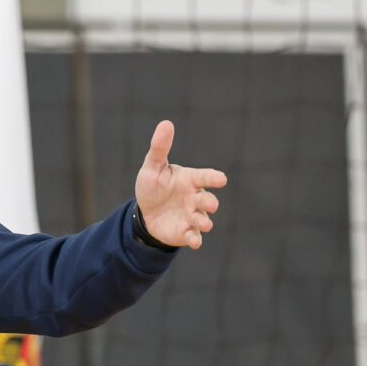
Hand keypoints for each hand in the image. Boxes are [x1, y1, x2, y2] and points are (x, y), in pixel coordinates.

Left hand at [135, 120, 226, 250]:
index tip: (221, 179)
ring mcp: (192, 216)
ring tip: (204, 223)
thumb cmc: (153, 186)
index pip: (204, 177)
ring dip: (204, 222)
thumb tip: (166, 123)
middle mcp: (194, 198)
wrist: (145, 213)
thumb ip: (160, 148)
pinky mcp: (186, 232)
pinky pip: (194, 236)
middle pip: (207, 199)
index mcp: (189, 180)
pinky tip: (195, 242)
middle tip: (210, 204)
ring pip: (203, 219)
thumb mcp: (152, 167)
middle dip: (210, 202)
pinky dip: (196, 239)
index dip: (213, 178)